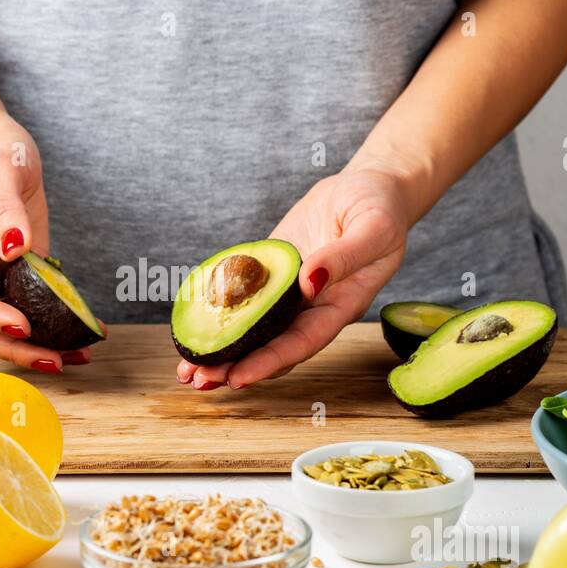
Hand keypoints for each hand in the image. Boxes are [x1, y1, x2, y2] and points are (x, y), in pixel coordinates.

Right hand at [0, 111, 90, 371]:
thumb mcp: (1, 169)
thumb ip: (5, 210)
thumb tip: (15, 248)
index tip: (22, 326)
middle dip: (14, 347)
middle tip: (54, 360)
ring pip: (5, 322)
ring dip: (36, 346)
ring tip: (75, 358)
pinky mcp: (19, 269)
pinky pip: (32, 305)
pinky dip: (55, 323)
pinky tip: (83, 333)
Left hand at [176, 160, 409, 389]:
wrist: (368, 188)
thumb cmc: (381, 209)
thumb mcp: (374, 229)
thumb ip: (345, 257)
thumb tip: (309, 282)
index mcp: (339, 305)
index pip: (301, 343)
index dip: (269, 363)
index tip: (238, 379)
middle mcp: (310, 307)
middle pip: (270, 347)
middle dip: (234, 366)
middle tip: (197, 380)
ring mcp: (288, 292)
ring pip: (253, 330)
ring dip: (221, 349)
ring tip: (186, 369)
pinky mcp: (270, 272)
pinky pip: (242, 297)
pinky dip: (218, 312)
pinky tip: (191, 324)